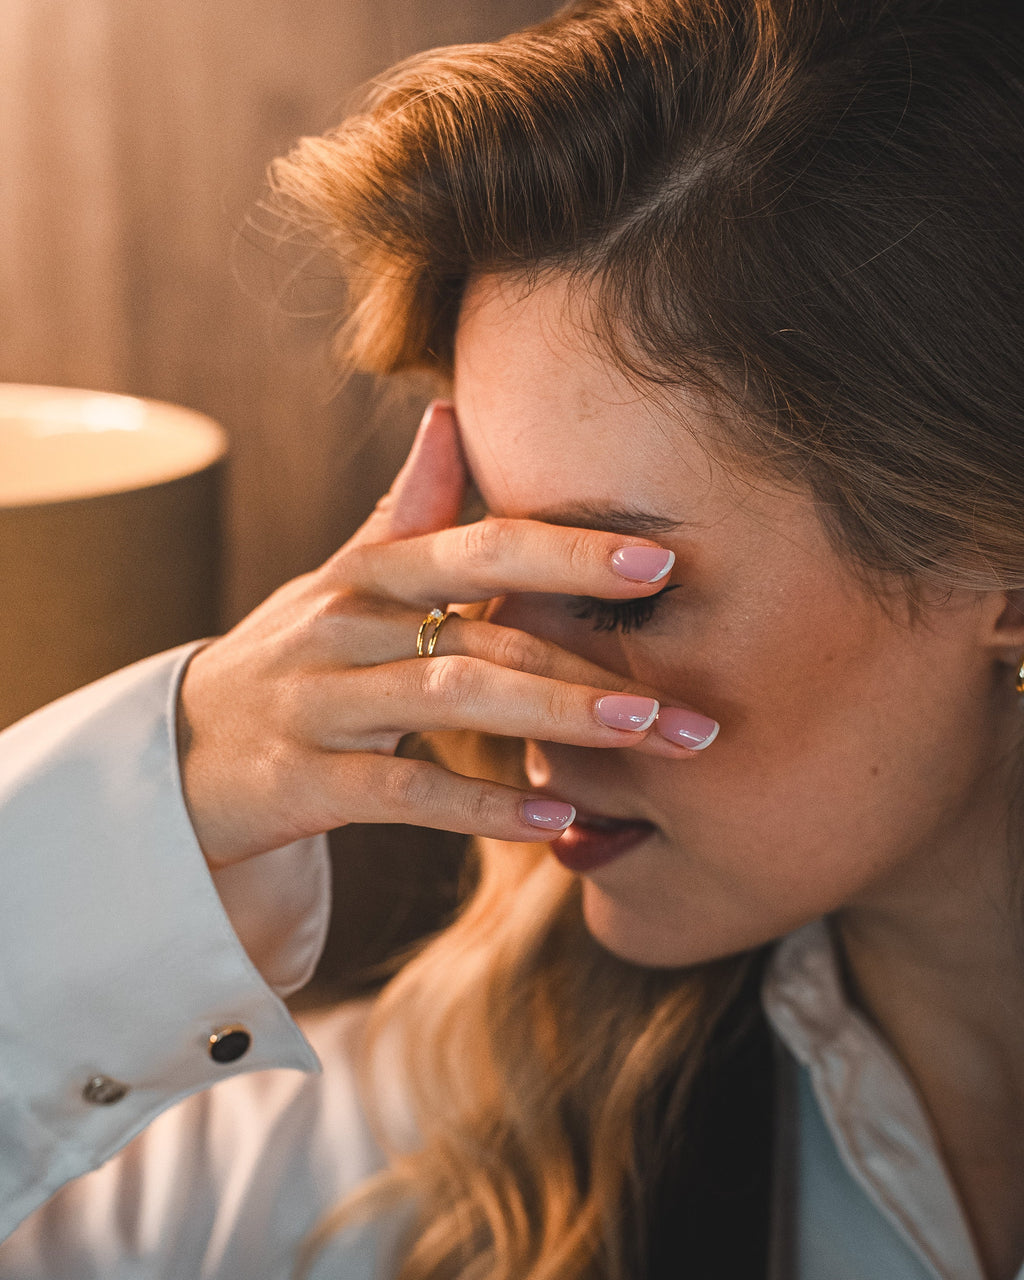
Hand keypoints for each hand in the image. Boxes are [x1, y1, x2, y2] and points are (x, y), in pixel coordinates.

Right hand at [176, 402, 715, 867]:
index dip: (567, 550)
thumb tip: (450, 411)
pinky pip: (405, 793)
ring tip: (641, 738)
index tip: (661, 561)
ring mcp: (321, 703)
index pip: (477, 544)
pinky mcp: (304, 781)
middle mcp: (344, 627)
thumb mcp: (342, 580)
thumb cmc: (291, 658)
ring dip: (554, 717)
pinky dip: (482, 806)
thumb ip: (405, 507)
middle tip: (688, 708)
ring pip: (449, 698)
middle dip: (591, 664)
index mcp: (368, 573)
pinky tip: (555, 822)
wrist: (180, 755)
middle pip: (480, 628)